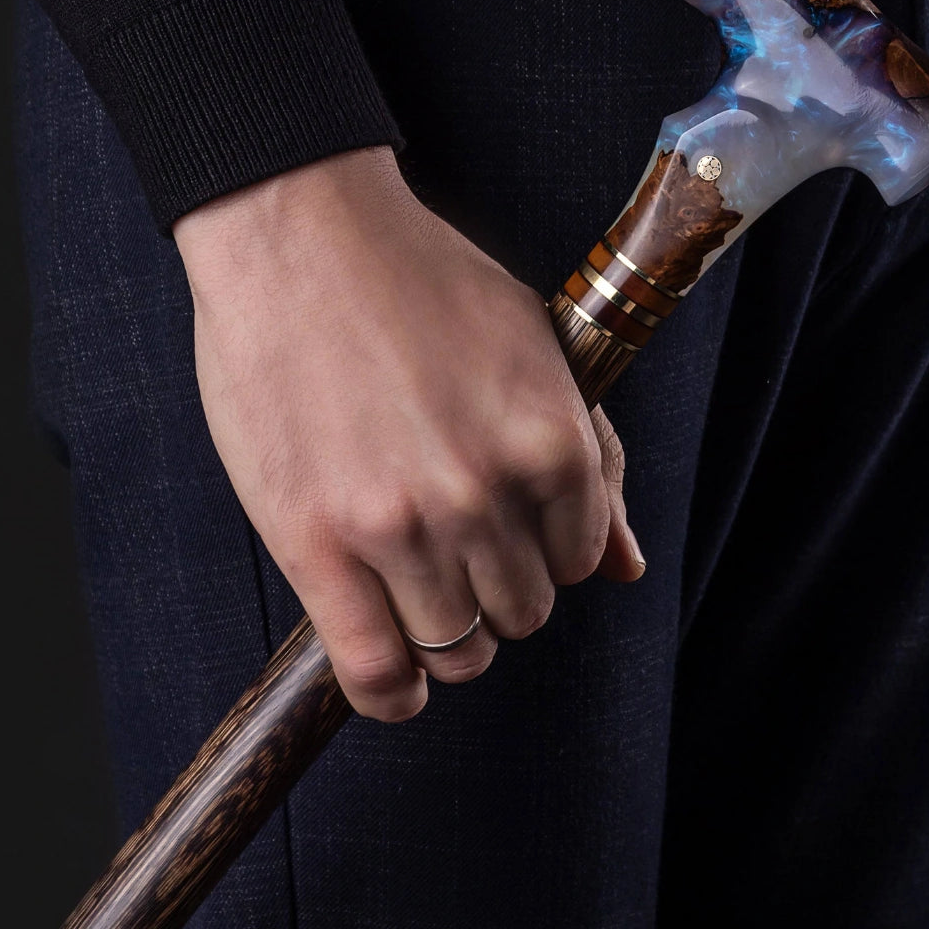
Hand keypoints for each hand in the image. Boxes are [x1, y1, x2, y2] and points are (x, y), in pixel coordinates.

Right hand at [173, 146, 645, 721]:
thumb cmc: (419, 281)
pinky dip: (393, 693)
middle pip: (523, 612)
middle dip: (500, 594)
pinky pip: (376, 668)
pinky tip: (396, 683)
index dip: (546, 553)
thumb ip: (595, 462)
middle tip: (456, 552)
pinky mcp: (318, 546)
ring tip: (418, 594)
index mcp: (551, 441)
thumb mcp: (536, 349)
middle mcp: (484, 492)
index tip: (509, 532)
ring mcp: (400, 524)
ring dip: (448, 636)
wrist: (298, 235)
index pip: (582, 562)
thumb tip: (629, 568)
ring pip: (458, 648)